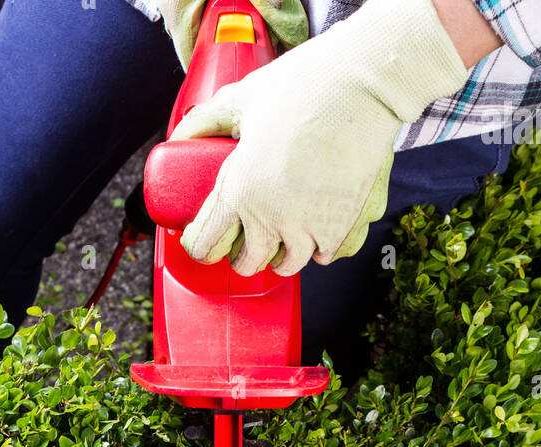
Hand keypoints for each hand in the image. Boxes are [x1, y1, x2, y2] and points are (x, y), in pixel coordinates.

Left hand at [170, 0, 468, 275]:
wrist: (364, 87)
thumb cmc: (302, 87)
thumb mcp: (241, 99)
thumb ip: (204, 121)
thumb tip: (177, 137)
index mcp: (240, 192)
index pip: (207, 244)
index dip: (200, 247)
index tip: (202, 244)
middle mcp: (271, 219)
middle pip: (247, 264)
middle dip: (242, 255)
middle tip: (245, 240)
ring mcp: (309, 229)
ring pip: (288, 265)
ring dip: (282, 254)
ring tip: (283, 238)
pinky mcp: (342, 229)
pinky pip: (326, 257)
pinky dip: (321, 247)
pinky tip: (318, 231)